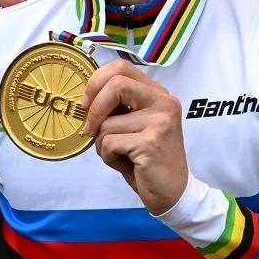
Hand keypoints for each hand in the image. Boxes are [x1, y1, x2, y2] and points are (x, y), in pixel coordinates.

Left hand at [86, 61, 188, 213]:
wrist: (172, 192)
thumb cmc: (148, 159)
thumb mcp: (135, 126)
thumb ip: (119, 109)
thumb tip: (86, 98)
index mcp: (159, 95)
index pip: (122, 67)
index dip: (96, 82)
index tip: (87, 104)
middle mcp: (164, 103)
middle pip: (116, 83)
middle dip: (93, 107)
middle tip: (89, 128)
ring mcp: (160, 122)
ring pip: (107, 123)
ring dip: (102, 144)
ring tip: (119, 155)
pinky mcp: (151, 143)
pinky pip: (109, 143)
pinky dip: (108, 157)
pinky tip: (126, 163)